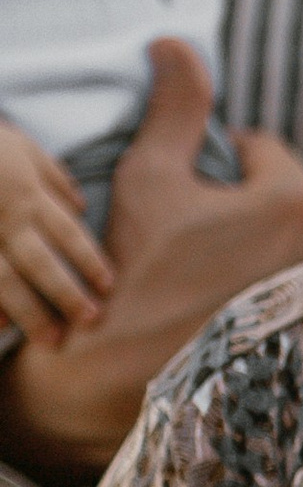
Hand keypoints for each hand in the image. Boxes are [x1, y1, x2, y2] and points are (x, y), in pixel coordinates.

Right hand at [0, 41, 302, 475]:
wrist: (138, 378)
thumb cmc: (140, 277)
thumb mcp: (150, 181)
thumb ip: (177, 109)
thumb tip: (176, 43)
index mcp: (301, 195)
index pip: (269, 155)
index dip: (227, 175)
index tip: (201, 211)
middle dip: (268, 214)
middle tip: (220, 254)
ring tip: (254, 287)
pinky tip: (289, 315)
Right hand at [0, 123, 112, 345]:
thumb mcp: (19, 146)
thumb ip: (51, 175)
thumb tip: (80, 205)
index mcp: (25, 192)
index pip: (66, 231)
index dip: (89, 260)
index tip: (108, 287)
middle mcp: (3, 218)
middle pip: (40, 261)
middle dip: (67, 294)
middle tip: (91, 321)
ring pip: (5, 280)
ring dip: (31, 313)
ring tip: (52, 340)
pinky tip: (2, 327)